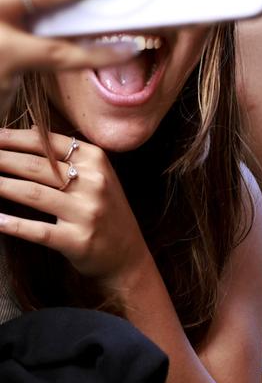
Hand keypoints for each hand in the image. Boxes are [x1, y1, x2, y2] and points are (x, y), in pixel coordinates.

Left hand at [0, 128, 150, 293]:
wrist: (128, 255)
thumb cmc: (106, 211)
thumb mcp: (97, 175)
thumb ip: (67, 152)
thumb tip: (31, 128)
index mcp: (96, 160)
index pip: (47, 142)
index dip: (13, 138)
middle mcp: (94, 182)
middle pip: (36, 166)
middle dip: (1, 159)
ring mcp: (86, 212)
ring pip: (33, 194)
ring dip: (1, 186)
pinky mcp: (78, 240)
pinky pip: (37, 230)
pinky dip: (12, 224)